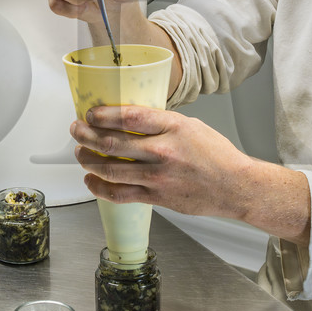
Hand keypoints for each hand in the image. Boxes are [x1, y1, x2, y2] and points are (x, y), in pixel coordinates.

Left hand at [71, 105, 247, 216]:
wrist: (235, 186)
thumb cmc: (215, 154)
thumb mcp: (190, 126)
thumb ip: (161, 123)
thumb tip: (129, 119)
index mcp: (173, 127)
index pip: (129, 116)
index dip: (103, 114)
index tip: (91, 113)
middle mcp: (163, 151)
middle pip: (112, 143)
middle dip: (86, 135)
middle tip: (76, 129)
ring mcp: (158, 177)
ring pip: (110, 169)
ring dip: (88, 160)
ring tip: (79, 153)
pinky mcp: (157, 197)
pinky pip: (120, 194)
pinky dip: (100, 187)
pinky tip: (91, 180)